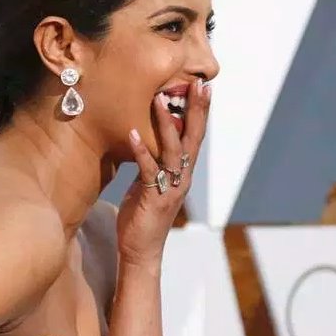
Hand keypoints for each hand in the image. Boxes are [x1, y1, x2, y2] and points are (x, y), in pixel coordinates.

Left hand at [116, 78, 211, 266]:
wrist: (140, 251)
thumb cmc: (143, 217)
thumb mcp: (149, 183)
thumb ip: (153, 163)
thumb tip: (147, 140)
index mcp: (183, 172)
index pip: (195, 136)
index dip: (200, 111)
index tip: (202, 86)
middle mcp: (182, 177)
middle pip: (193, 138)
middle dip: (196, 109)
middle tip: (198, 84)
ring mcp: (170, 188)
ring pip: (173, 150)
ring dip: (166, 123)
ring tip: (160, 99)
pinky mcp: (153, 198)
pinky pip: (148, 170)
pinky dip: (141, 151)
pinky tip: (132, 133)